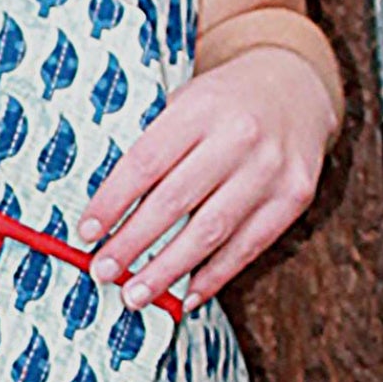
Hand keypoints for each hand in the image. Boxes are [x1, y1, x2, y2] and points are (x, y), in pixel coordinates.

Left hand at [77, 46, 334, 307]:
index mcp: (201, 108)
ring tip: (135, 295)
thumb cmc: (224, 103)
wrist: (296, 87)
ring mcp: (271, 169)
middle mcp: (239, 137)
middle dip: (132, 243)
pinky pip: (249, 246)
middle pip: (174, 201)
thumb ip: (155, 146)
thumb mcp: (187, 102)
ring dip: (168, 270)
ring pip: (211, 232)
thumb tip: (107, 211)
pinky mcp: (294, 197)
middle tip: (102, 271)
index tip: (86, 232)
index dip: (112, 202)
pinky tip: (186, 295)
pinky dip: (215, 276)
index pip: (145, 162)